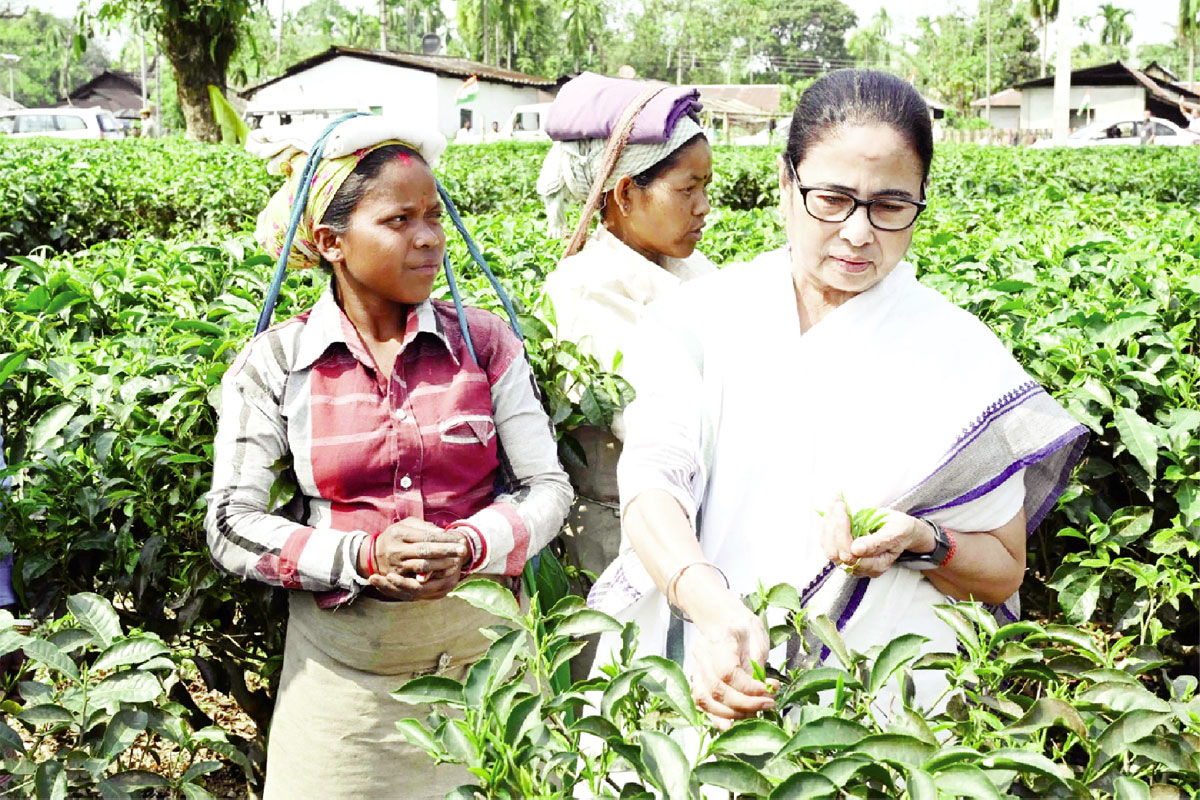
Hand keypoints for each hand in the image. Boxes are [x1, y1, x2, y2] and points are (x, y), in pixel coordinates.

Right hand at [360, 519, 469, 600]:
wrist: (372, 555)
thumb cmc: (396, 536)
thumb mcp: (406, 525)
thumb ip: (424, 527)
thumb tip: (443, 532)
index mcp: (399, 533)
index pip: (426, 536)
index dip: (444, 539)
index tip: (459, 539)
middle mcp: (396, 549)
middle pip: (425, 550)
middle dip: (446, 551)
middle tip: (463, 550)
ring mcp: (396, 564)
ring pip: (422, 566)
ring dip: (441, 564)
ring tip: (456, 562)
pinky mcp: (397, 577)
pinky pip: (415, 578)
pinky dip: (431, 576)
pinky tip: (443, 574)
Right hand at [686, 590, 776, 729]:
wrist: (722, 618)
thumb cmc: (742, 626)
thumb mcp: (757, 638)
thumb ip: (756, 666)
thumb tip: (759, 693)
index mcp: (720, 640)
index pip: (728, 673)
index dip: (750, 689)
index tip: (769, 692)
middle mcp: (702, 655)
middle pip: (717, 690)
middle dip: (745, 704)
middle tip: (768, 704)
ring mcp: (696, 667)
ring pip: (706, 700)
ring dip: (731, 713)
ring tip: (753, 713)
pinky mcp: (696, 678)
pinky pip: (701, 702)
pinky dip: (715, 716)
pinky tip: (730, 723)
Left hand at [820, 499, 932, 578]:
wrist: (903, 531)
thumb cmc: (901, 531)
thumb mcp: (895, 532)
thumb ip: (877, 543)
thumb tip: (856, 550)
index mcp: (876, 564)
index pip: (850, 555)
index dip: (842, 532)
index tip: (843, 509)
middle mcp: (861, 567)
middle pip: (835, 553)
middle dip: (833, 526)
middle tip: (839, 505)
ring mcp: (851, 560)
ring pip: (828, 547)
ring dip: (828, 522)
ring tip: (835, 503)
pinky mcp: (842, 552)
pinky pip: (827, 541)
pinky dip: (828, 523)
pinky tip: (833, 509)